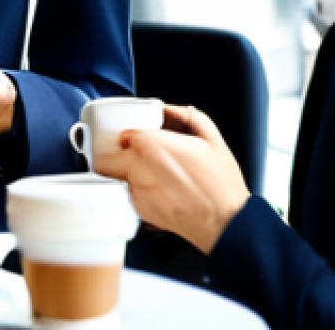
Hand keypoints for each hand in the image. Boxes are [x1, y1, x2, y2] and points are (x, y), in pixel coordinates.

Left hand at [95, 103, 251, 253]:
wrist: (228, 225)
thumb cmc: (221, 185)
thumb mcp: (211, 139)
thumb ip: (186, 116)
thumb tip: (168, 110)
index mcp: (149, 144)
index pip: (122, 135)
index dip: (132, 138)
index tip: (142, 141)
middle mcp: (136, 167)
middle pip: (107, 158)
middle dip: (118, 156)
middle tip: (138, 159)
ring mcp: (136, 191)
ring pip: (117, 178)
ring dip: (129, 175)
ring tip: (156, 178)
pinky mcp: (141, 211)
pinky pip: (131, 196)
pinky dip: (140, 193)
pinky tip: (162, 193)